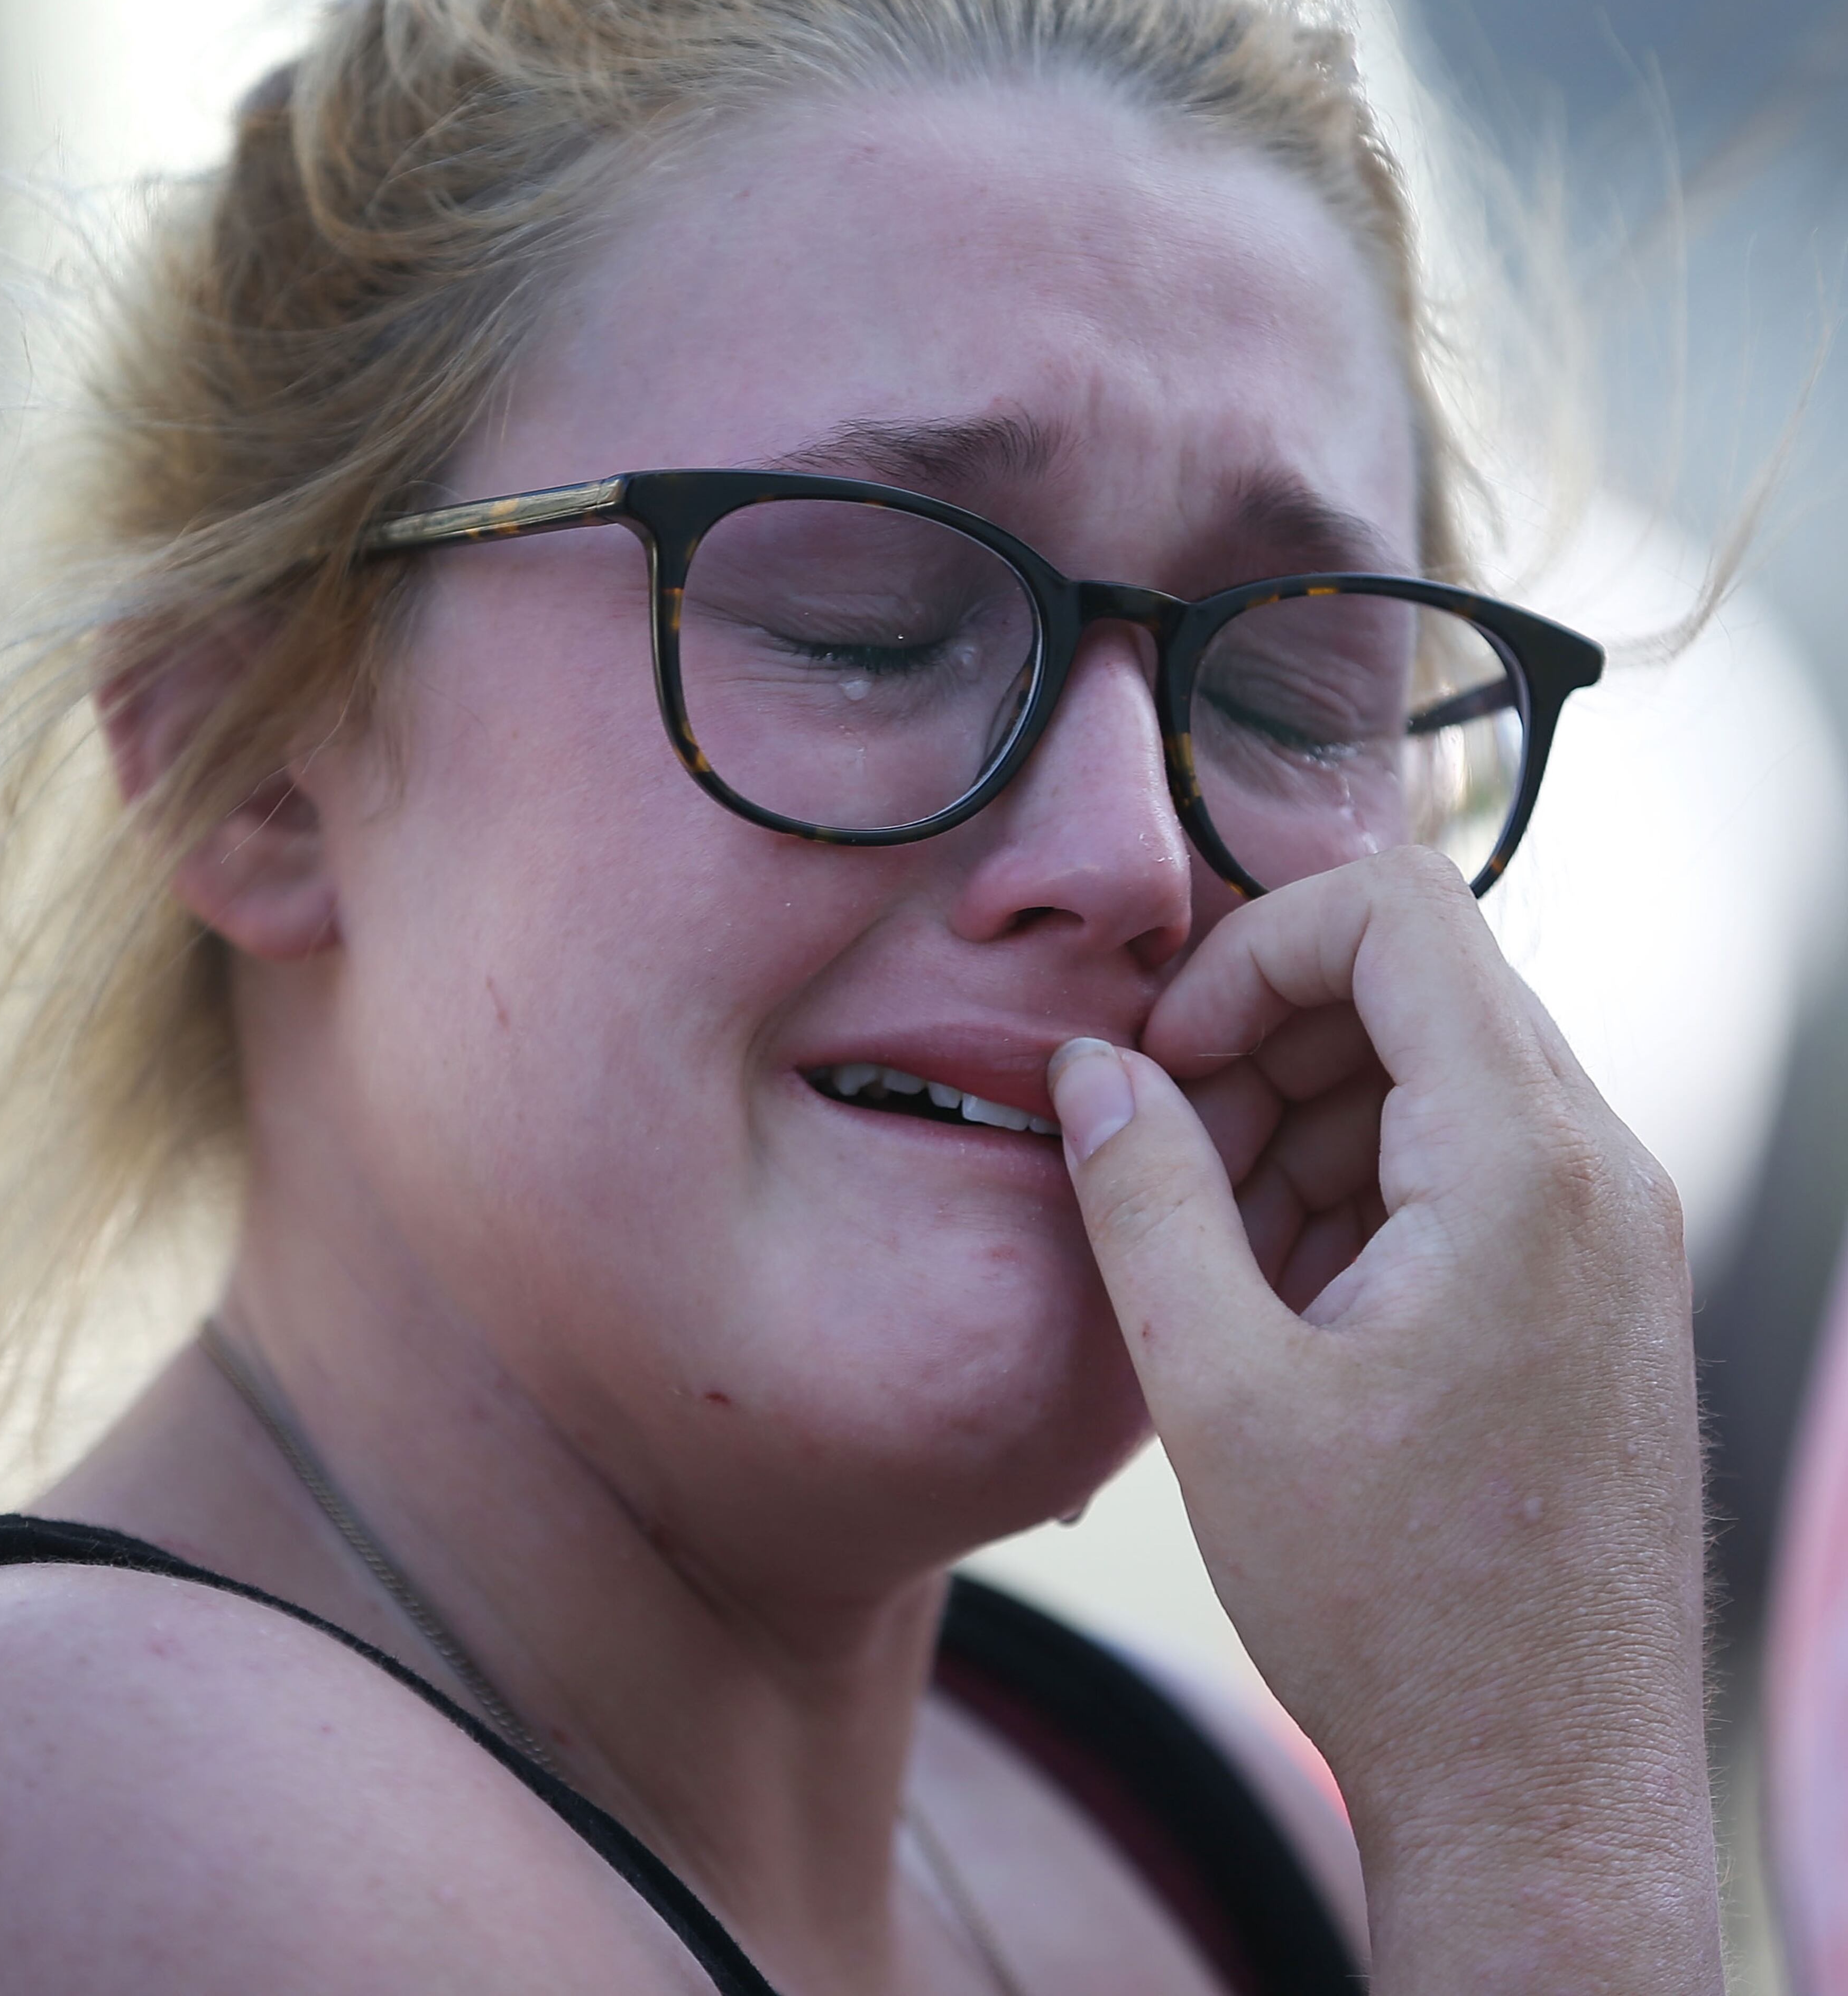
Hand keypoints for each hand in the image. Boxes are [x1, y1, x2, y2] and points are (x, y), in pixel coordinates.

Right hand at [1047, 847, 1720, 1994]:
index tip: (1166, 1059)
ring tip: (1217, 1261)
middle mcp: (1603, 1172)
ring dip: (1300, 1125)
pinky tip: (1284, 1306)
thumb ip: (1145, 1197)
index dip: (1252, 954)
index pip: (1396, 914)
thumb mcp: (1218, 1390)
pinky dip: (1358, 1191)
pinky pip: (1468, 1166)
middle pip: (1415, 988)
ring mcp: (1615, 1235)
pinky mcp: (1598, 1293)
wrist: (1544, 1792)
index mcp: (1525, 1165)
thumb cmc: (1393, 1611)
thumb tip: (1091, 1072)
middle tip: (1166, 1164)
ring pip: (1435, 1076)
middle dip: (1264, 1045)